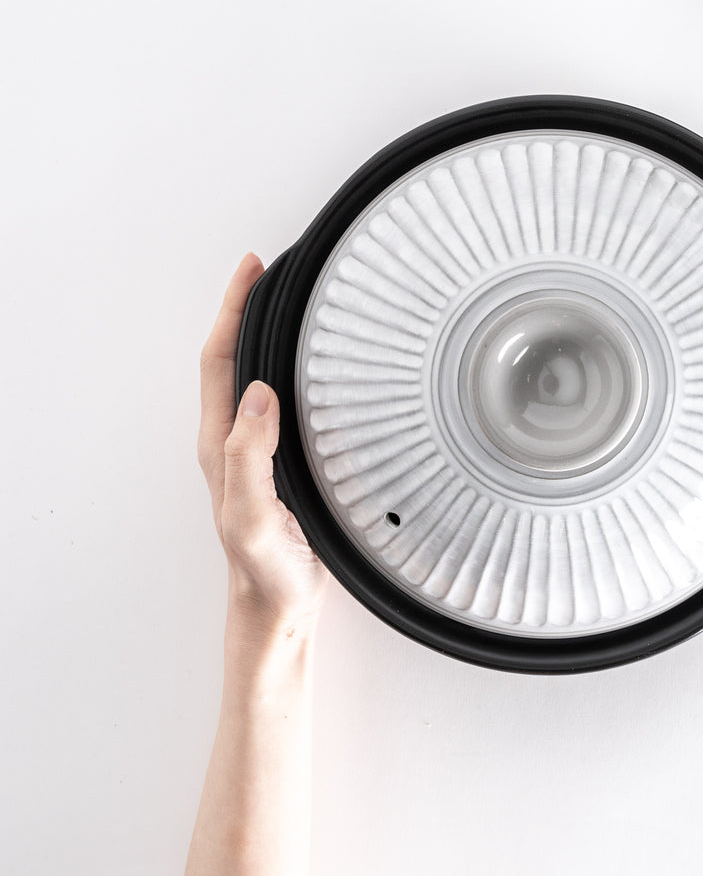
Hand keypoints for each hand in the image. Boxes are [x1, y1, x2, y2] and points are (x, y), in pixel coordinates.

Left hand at [197, 254, 328, 636]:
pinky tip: (310, 370)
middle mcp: (233, 440)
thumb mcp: (251, 516)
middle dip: (245, 310)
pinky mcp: (278, 462)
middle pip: (231, 359)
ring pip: (252, 378)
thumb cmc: (264, 568)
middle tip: (268, 275)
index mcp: (222, 444)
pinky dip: (287, 370)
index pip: (220, 360)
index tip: (252, 271)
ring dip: (263, 337)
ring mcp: (255, 450)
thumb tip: (259, 395)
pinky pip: (277, 402)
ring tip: (285, 307)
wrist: (278, 605)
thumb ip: (248, 457)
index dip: (232, 311)